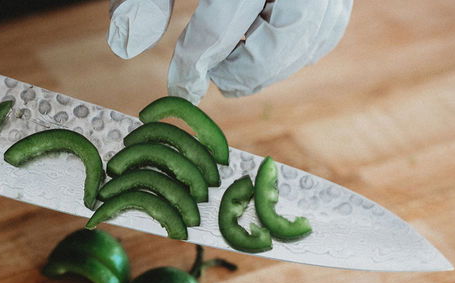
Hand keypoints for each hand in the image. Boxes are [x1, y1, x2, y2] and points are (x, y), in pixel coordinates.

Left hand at [108, 0, 351, 100]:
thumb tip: (126, 45)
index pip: (221, 24)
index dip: (195, 63)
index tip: (180, 86)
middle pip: (283, 40)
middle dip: (245, 70)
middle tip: (215, 78)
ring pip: (311, 39)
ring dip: (271, 65)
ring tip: (233, 61)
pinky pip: (328, 27)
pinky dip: (297, 47)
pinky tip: (261, 47)